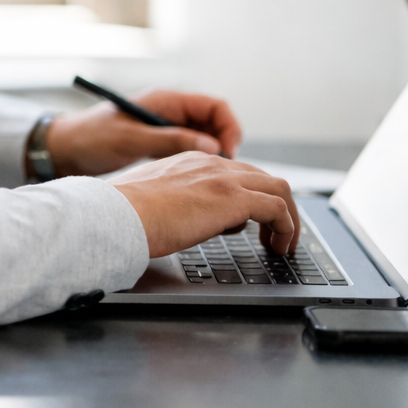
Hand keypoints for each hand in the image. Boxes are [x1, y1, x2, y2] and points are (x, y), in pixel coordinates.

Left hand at [44, 89, 241, 176]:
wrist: (64, 149)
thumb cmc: (91, 137)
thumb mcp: (132, 139)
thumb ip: (171, 140)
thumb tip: (212, 147)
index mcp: (165, 101)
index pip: (214, 106)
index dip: (229, 127)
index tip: (229, 153)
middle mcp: (169, 112)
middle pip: (214, 123)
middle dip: (224, 145)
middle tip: (223, 173)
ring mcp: (164, 129)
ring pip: (204, 140)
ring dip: (212, 157)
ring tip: (212, 181)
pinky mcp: (157, 145)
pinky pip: (189, 151)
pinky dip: (197, 163)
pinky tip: (195, 182)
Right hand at [110, 151, 299, 257]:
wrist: (120, 213)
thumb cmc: (126, 211)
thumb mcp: (154, 196)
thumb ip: (175, 199)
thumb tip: (184, 218)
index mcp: (189, 160)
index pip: (235, 171)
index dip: (251, 195)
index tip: (252, 221)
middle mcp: (209, 163)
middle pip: (263, 177)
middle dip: (277, 206)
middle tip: (274, 234)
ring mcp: (223, 178)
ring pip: (278, 188)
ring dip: (287, 218)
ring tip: (281, 245)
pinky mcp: (233, 198)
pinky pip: (278, 208)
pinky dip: (287, 228)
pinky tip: (278, 247)